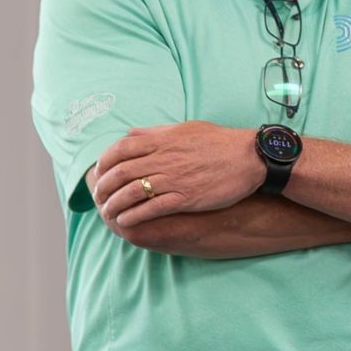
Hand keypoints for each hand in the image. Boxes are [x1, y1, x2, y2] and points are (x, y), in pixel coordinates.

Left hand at [93, 122, 263, 227]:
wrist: (251, 156)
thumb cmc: (221, 142)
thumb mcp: (187, 128)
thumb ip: (156, 132)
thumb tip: (131, 133)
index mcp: (164, 140)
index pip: (121, 149)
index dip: (104, 163)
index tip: (99, 173)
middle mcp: (165, 158)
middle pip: (121, 172)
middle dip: (104, 187)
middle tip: (98, 198)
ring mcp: (176, 178)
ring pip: (132, 192)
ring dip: (115, 204)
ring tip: (108, 213)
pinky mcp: (187, 197)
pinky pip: (153, 208)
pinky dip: (135, 215)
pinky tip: (126, 221)